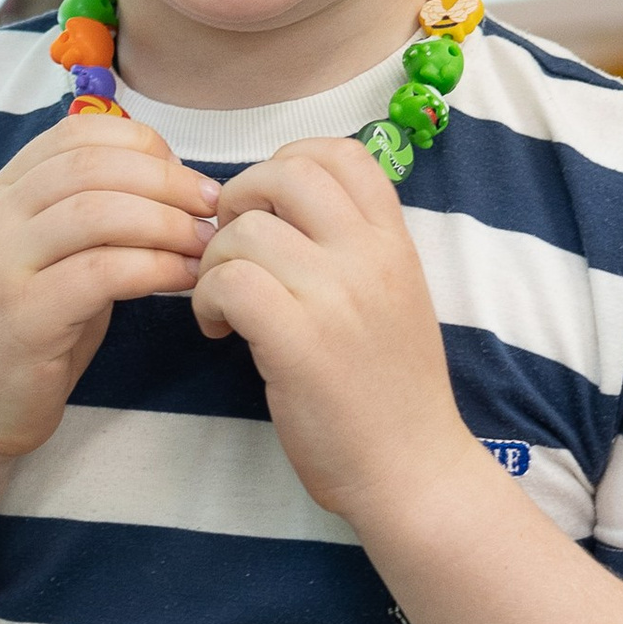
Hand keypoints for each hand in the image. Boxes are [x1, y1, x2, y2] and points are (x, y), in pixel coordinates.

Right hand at [0, 111, 217, 465]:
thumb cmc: (31, 331)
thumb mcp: (56, 256)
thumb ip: (95, 213)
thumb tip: (174, 178)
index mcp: (3, 192)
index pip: (77, 133)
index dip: (144, 144)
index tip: (187, 178)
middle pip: (92, 164)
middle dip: (167, 180)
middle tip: (212, 206)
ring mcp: (1, 265)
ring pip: (97, 212)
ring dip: (167, 222)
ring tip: (205, 243)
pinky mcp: (23, 317)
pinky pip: (101, 272)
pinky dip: (155, 267)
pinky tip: (185, 279)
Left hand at [192, 138, 464, 525]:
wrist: (414, 471)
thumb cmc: (390, 392)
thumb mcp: (392, 299)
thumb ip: (350, 250)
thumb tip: (273, 215)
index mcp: (395, 242)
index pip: (341, 152)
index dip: (288, 164)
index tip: (270, 213)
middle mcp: (371, 257)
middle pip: (287, 171)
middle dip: (241, 199)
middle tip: (233, 249)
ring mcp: (338, 297)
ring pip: (246, 231)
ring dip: (215, 263)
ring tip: (224, 305)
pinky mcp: (300, 343)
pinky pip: (230, 282)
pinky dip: (208, 300)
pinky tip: (219, 331)